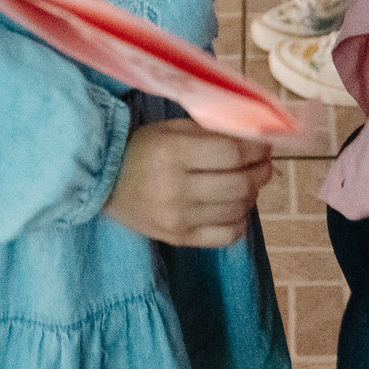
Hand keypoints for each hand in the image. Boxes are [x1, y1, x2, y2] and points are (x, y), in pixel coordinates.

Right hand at [105, 118, 273, 246]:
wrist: (104, 182)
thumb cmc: (142, 148)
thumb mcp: (172, 129)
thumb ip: (212, 132)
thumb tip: (255, 137)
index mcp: (173, 153)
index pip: (232, 153)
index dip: (257, 148)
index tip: (265, 144)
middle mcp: (176, 188)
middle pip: (240, 184)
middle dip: (262, 171)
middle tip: (264, 163)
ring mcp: (178, 218)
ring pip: (237, 210)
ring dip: (253, 194)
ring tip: (249, 182)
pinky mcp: (179, 239)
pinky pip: (226, 236)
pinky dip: (239, 221)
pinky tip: (234, 208)